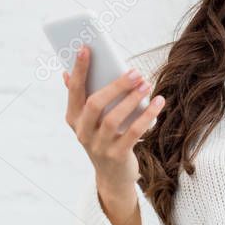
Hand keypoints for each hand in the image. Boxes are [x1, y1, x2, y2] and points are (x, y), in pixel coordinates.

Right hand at [63, 46, 165, 194]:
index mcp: (74, 119)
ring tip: (146, 83)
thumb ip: (80, 97)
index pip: (74, 91)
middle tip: (134, 71)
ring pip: (113, 119)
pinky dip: (147, 115)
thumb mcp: (89, 120)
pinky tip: (158, 102)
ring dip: (132, 99)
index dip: (79, 70)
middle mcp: (83, 133)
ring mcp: (99, 146)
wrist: (112, 177)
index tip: (86, 48)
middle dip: (115, 85)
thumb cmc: (103, 137)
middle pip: (95, 104)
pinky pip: (134, 132)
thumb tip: (66, 73)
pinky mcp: (117, 156)